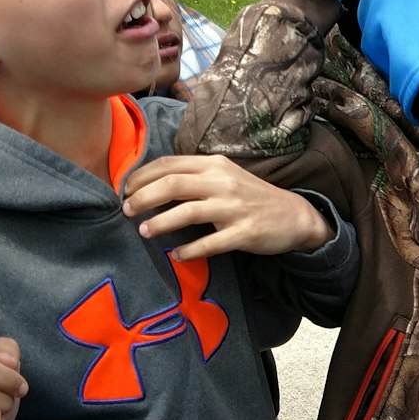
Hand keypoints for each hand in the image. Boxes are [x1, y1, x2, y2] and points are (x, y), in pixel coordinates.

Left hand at [123, 156, 331, 260]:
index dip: (141, 176)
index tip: (125, 190)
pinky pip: (210, 243)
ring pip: (187, 212)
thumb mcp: (224, 177)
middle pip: (172, 185)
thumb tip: (150, 185)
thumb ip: (193, 177)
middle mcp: (223, 182)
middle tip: (126, 211)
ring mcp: (234, 208)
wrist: (294, 216)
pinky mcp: (244, 232)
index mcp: (214, 165)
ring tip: (143, 232)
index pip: (169, 164)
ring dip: (160, 223)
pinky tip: (177, 255)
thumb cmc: (251, 197)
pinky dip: (189, 250)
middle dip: (142, 198)